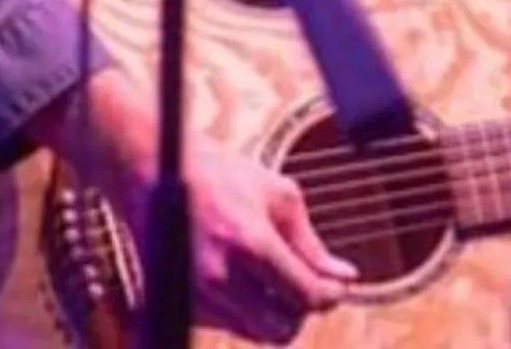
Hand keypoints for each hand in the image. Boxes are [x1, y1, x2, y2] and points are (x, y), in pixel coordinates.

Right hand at [30, 68, 356, 343]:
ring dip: (276, 314)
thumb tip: (347, 278)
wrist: (162, 176)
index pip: (304, 295)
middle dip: (302, 311)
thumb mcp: (281, 197)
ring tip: (280, 279)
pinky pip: (231, 327)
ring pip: (256, 334)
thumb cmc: (227, 178)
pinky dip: (249, 313)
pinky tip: (250, 281)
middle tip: (310, 285)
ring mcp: (197, 297)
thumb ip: (312, 245)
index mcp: (250, 244)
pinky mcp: (184, 306)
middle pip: (281, 328)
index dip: (330, 296)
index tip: (340, 287)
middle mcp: (220, 278)